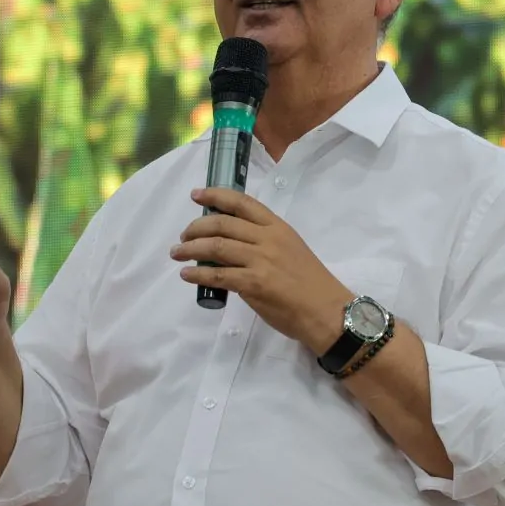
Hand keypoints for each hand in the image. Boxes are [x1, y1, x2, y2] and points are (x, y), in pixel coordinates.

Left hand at [172, 187, 352, 355]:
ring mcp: (261, 260)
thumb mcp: (290, 249)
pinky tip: (187, 274)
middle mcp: (267, 239)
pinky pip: (218, 275)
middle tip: (183, 236)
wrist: (327, 310)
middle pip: (222, 224)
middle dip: (195, 227)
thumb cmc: (310, 283)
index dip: (215, 195)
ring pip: (216, 246)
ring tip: (177, 253)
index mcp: (277, 227)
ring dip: (190, 249)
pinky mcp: (254, 284)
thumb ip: (263, 243)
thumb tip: (232, 245)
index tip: (196, 195)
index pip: (242, 203)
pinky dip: (198, 274)